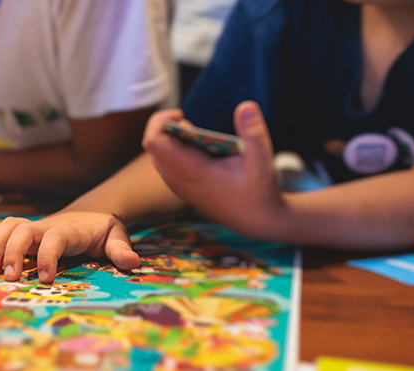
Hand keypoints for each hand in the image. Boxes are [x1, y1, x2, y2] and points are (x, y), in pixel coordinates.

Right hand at [0, 212, 140, 282]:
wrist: (91, 213)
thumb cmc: (103, 230)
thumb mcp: (118, 237)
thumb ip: (121, 249)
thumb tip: (132, 262)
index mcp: (71, 230)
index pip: (56, 237)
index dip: (48, 255)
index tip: (46, 278)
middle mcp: (48, 225)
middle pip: (23, 230)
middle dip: (12, 251)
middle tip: (7, 277)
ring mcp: (34, 227)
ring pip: (8, 227)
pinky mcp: (23, 231)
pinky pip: (0, 230)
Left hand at [142, 102, 286, 238]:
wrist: (256, 221)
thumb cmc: (258, 191)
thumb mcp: (261, 159)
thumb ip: (253, 131)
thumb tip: (246, 105)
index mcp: (191, 171)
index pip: (154, 142)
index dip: (160, 122)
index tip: (182, 115)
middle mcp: (178, 179)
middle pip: (152, 145)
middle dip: (166, 127)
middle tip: (191, 124)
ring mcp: (178, 185)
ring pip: (158, 155)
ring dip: (172, 139)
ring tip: (196, 135)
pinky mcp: (182, 188)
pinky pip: (167, 163)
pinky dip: (176, 150)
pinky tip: (200, 149)